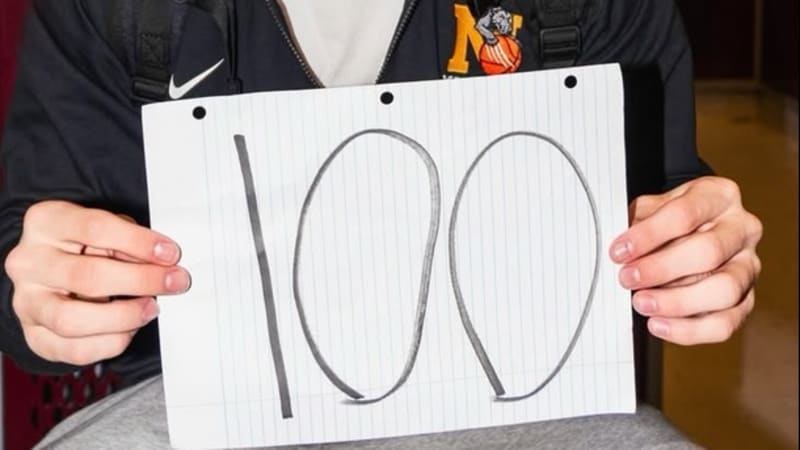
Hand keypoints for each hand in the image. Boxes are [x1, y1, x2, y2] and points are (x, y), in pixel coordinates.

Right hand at [4, 201, 190, 364]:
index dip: (139, 242)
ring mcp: (27, 302)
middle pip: (87, 277)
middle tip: (174, 282)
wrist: (48, 270)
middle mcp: (29, 262)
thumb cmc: (84, 245)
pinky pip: (74, 350)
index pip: (95, 229)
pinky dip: (110, 343)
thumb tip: (162, 262)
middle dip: (141, 281)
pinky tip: (129, 329)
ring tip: (152, 308)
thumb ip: (128, 241)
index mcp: (46, 222)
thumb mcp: (106, 228)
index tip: (170, 254)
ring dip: (124, 317)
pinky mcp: (35, 336)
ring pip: (73, 320)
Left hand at [609, 177, 761, 344]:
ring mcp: (748, 265)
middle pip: (708, 251)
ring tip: (641, 303)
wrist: (695, 230)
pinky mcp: (746, 299)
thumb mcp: (652, 207)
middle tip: (627, 278)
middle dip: (661, 268)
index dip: (649, 235)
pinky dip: (689, 330)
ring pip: (724, 289)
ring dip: (677, 302)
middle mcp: (742, 229)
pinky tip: (658, 324)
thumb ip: (636, 222)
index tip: (619, 251)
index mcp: (718, 196)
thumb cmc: (670, 218)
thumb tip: (618, 251)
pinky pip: (725, 322)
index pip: (685, 213)